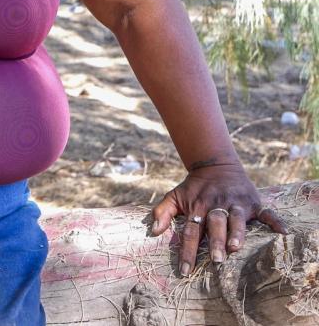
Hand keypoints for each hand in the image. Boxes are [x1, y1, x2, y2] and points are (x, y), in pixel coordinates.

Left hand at [149, 161, 286, 275]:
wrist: (215, 164)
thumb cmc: (194, 187)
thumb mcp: (174, 195)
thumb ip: (162, 212)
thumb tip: (153, 232)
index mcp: (198, 207)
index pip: (190, 231)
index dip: (186, 251)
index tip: (184, 271)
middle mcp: (217, 205)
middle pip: (215, 225)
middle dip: (215, 242)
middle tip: (216, 260)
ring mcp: (236, 203)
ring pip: (237, 219)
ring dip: (237, 232)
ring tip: (236, 247)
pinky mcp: (254, 201)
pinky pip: (267, 212)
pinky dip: (275, 221)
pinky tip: (283, 232)